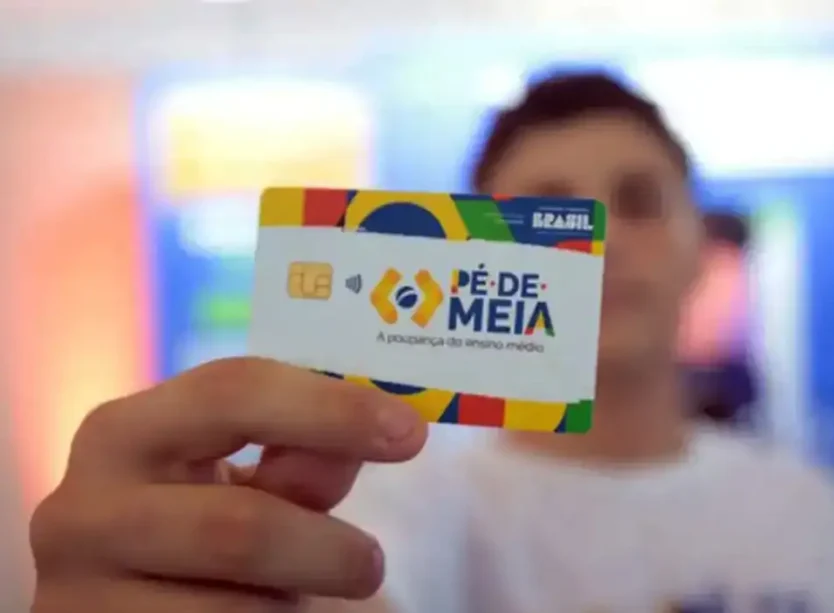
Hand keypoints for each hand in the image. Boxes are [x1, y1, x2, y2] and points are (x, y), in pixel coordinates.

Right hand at [30, 357, 427, 612]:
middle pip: (239, 528)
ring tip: (294, 597)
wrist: (112, 602)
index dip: (332, 409)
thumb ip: (301, 455)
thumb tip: (385, 428)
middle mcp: (83, 511)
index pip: (233, 393)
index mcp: (124, 432)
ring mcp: (80, 598)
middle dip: (326, 550)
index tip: (410, 433)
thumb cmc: (194, 525)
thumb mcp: (239, 479)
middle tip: (373, 564)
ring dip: (291, 608)